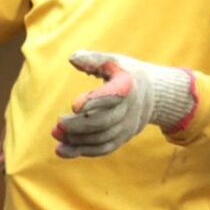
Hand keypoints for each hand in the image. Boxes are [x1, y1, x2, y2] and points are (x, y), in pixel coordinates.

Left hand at [52, 51, 195, 156]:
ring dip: (77, 140)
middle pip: (104, 122)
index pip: (112, 96)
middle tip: (59, 122)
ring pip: (102, 138)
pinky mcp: (123, 137)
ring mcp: (127, 126)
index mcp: (127, 86)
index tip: (74, 105)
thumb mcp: (113, 61)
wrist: (153, 93)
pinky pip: (104, 148)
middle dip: (79, 125)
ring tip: (56, 134)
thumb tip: (72, 58)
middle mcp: (130, 109)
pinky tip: (62, 150)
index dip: (94, 102)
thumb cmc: (125, 73)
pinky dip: (83, 151)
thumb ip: (93, 59)